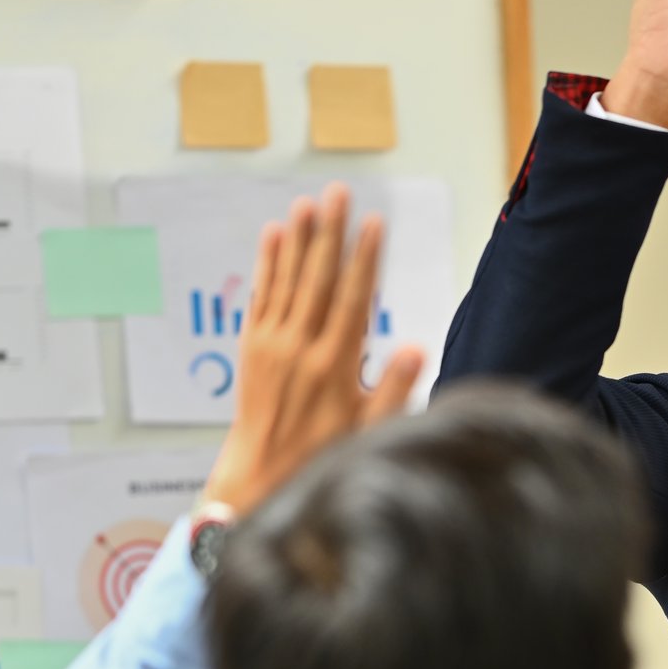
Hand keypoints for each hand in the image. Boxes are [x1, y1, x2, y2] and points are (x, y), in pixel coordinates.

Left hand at [204, 184, 424, 515]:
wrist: (260, 476)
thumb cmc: (321, 458)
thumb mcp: (368, 431)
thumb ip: (393, 389)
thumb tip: (416, 348)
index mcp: (334, 366)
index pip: (353, 299)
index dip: (365, 258)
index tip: (374, 223)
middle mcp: (300, 348)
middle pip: (318, 277)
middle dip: (331, 232)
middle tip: (339, 192)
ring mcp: (272, 344)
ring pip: (288, 279)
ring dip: (299, 238)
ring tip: (307, 203)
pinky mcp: (251, 347)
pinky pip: (261, 295)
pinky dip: (267, 264)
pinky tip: (273, 236)